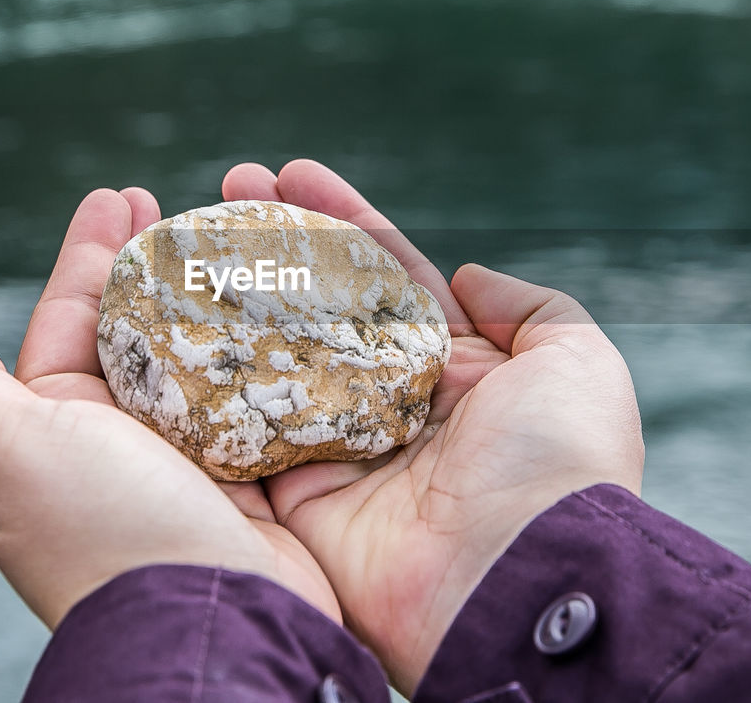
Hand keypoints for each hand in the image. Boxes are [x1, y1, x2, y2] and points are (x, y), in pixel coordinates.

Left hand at [0, 189, 339, 628]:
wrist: (215, 626)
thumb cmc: (108, 534)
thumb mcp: (19, 457)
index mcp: (54, 435)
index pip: (66, 323)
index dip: (89, 256)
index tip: (119, 195)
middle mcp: (117, 448)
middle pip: (134, 333)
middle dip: (149, 267)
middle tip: (174, 203)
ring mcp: (187, 463)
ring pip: (197, 359)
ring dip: (212, 300)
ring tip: (234, 238)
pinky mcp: (251, 478)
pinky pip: (254, 394)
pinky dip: (265, 349)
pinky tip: (284, 307)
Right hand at [222, 160, 644, 694]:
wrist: (521, 577)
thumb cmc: (558, 461)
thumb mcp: (577, 359)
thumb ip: (532, 306)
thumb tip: (471, 276)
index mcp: (455, 370)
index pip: (386, 277)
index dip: (341, 221)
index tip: (291, 173)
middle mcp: (393, 404)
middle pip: (320, 308)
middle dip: (277, 244)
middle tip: (228, 185)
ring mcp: (343, 449)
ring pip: (276, 357)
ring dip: (232, 296)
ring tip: (187, 232)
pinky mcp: (299, 496)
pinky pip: (246, 430)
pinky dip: (211, 379)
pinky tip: (173, 316)